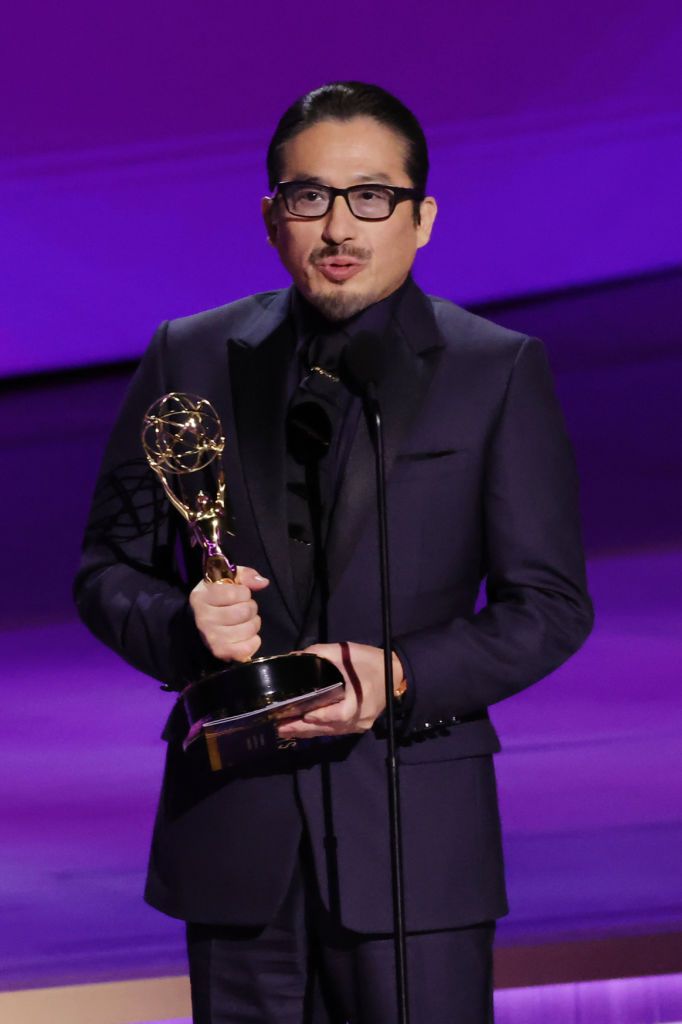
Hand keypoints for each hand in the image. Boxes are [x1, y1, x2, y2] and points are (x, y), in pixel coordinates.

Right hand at [189, 566, 268, 661]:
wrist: (205, 620)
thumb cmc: (219, 597)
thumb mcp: (229, 579)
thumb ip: (246, 575)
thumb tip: (263, 582)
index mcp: (201, 597)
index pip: (234, 594)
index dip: (243, 592)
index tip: (239, 594)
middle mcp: (203, 618)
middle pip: (244, 612)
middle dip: (251, 608)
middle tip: (244, 608)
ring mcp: (211, 638)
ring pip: (248, 629)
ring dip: (253, 623)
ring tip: (245, 621)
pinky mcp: (220, 652)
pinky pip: (247, 648)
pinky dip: (253, 641)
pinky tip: (246, 635)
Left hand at [277, 642, 404, 738]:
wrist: (397, 673)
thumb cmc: (371, 661)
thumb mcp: (347, 652)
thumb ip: (321, 653)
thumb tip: (295, 657)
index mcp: (360, 699)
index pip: (340, 713)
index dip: (321, 716)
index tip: (303, 715)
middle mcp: (359, 718)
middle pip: (329, 728)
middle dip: (303, 728)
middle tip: (280, 728)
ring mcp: (359, 725)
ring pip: (330, 732)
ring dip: (307, 732)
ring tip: (284, 730)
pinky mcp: (357, 726)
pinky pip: (335, 731)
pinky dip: (317, 730)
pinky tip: (301, 729)